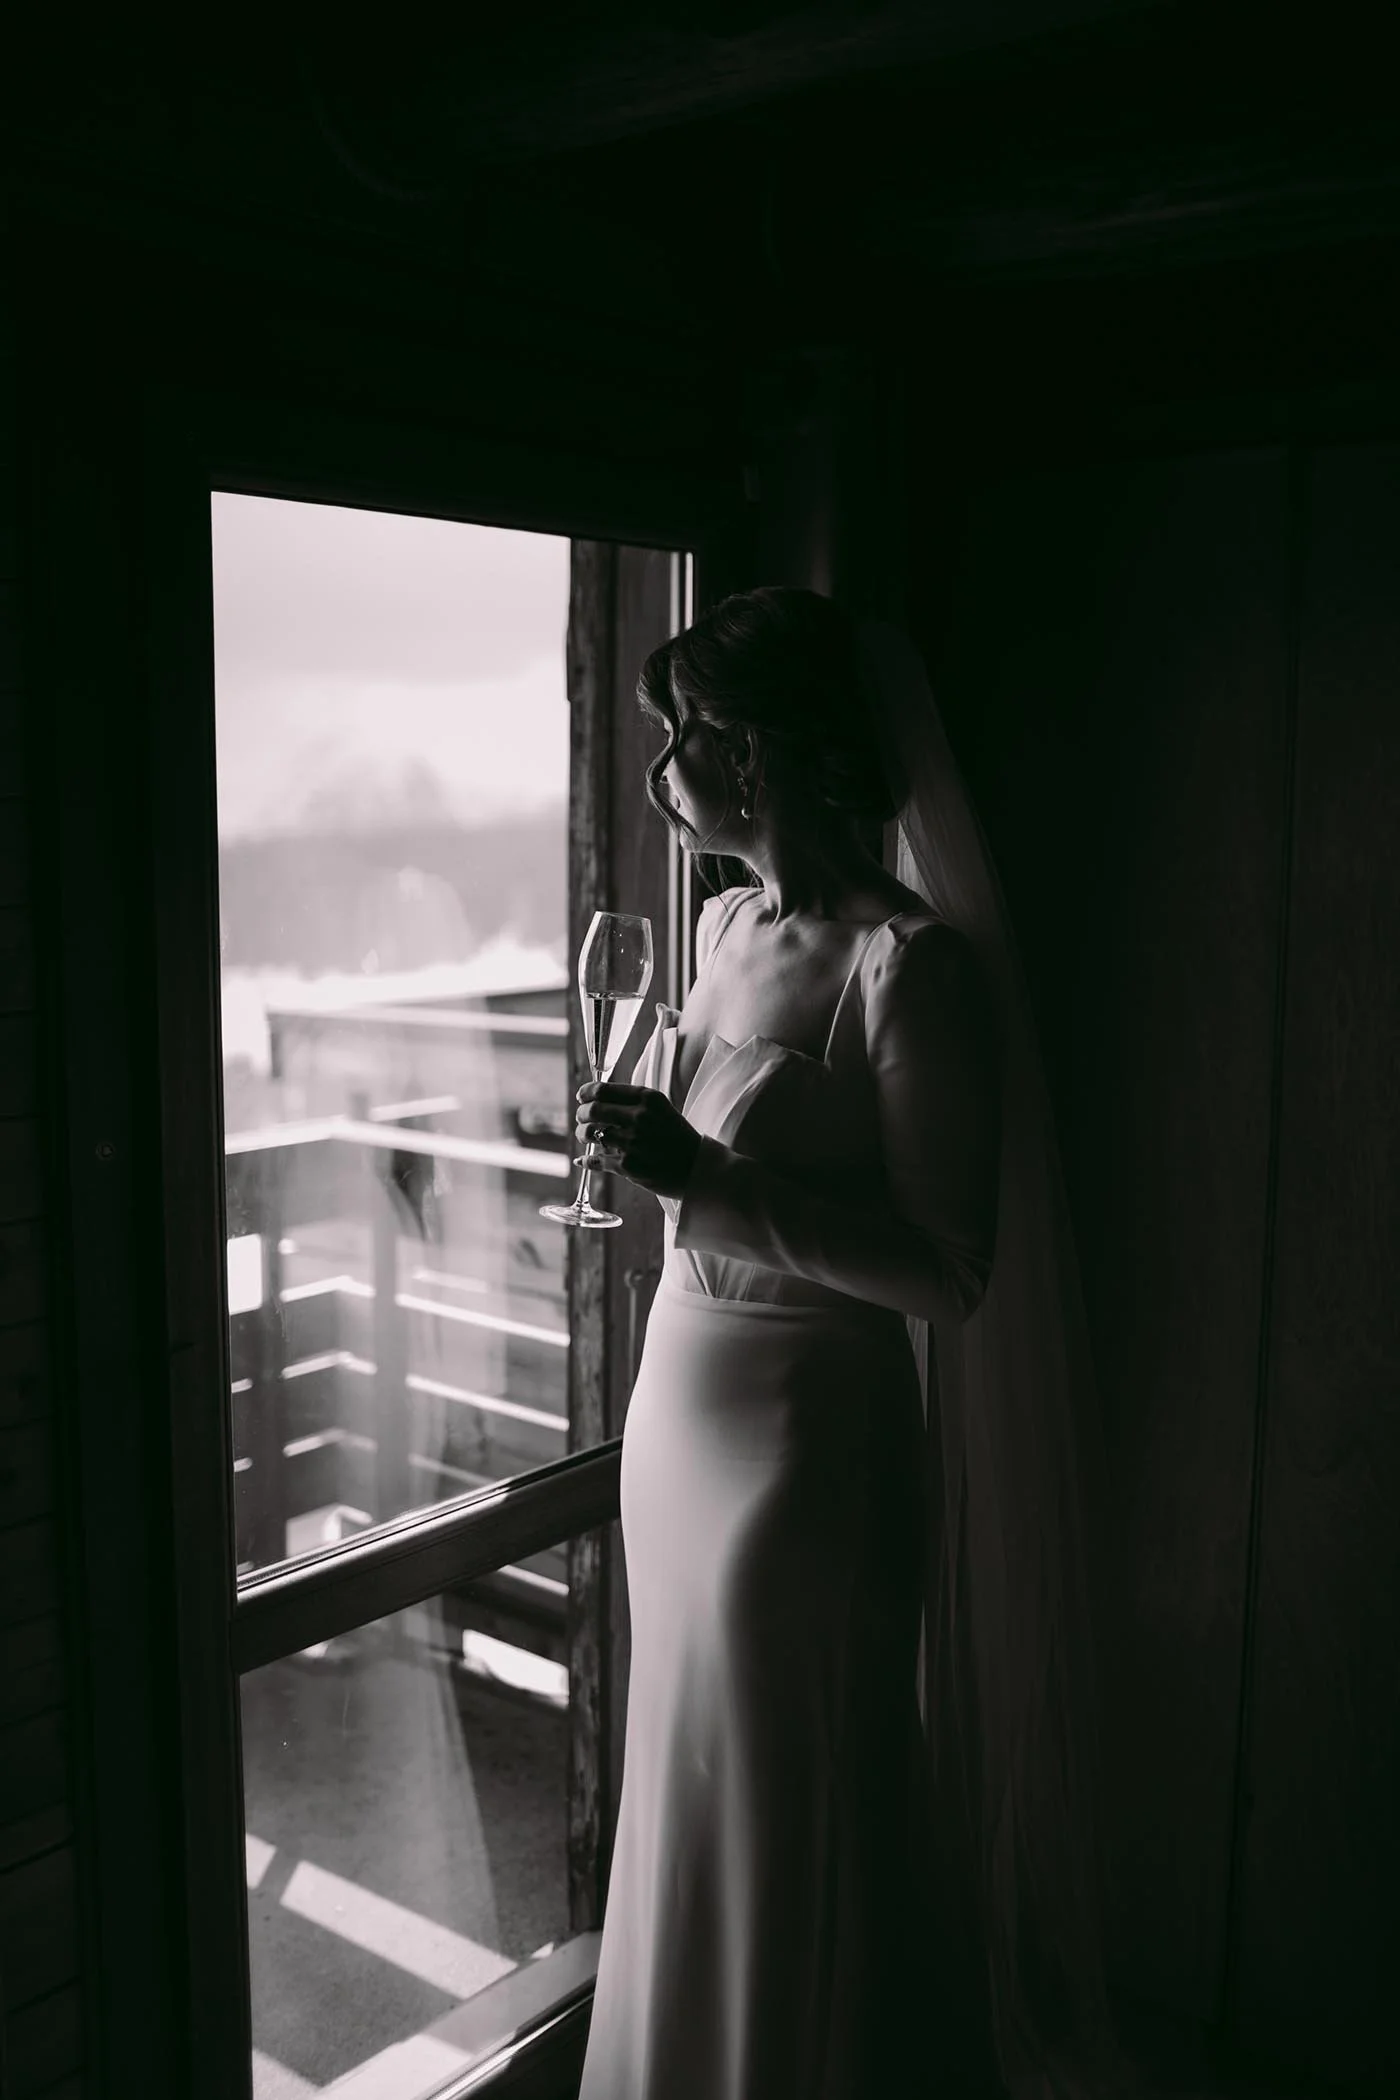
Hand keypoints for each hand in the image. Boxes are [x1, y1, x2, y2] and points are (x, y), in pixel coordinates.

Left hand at [575, 1080, 702, 1199]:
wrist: (697, 1169)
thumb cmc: (678, 1137)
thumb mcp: (662, 1109)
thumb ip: (635, 1102)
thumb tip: (599, 1099)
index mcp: (648, 1099)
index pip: (604, 1090)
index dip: (586, 1093)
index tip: (582, 1097)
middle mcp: (640, 1117)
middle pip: (593, 1110)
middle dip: (581, 1114)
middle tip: (581, 1118)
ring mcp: (633, 1142)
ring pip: (591, 1134)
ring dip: (582, 1135)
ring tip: (584, 1137)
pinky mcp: (629, 1166)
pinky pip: (597, 1160)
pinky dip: (587, 1160)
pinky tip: (583, 1160)